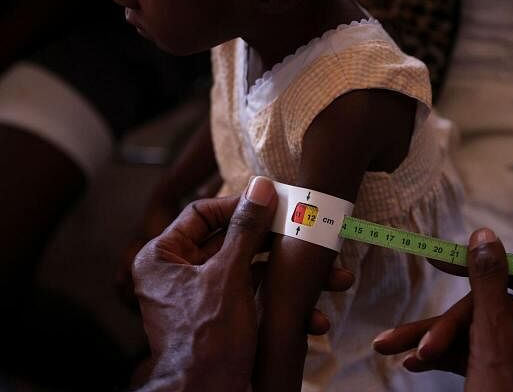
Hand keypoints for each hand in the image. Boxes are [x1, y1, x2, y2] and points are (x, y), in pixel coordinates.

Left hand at [133, 177, 353, 391]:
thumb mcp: (229, 275)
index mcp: (164, 258)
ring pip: (252, 272)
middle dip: (277, 246)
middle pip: (234, 242)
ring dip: (291, 278)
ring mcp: (204, 296)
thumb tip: (260, 188)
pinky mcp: (225, 316)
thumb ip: (245, 229)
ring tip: (334, 279)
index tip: (272, 202)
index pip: (201, 213)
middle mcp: (180, 273)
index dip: (238, 205)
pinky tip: (314, 316)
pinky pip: (256, 298)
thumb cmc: (207, 339)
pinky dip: (283, 305)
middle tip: (306, 235)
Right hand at [373, 228, 512, 391]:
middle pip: (487, 309)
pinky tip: (414, 362)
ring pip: (474, 332)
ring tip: (393, 348)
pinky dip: (446, 356)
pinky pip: (475, 351)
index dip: (477, 268)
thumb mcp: (493, 334)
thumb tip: (485, 237)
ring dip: (435, 342)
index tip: (441, 260)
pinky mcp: (509, 369)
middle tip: (420, 345)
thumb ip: (488, 281)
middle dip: (446, 329)